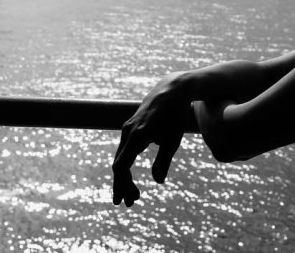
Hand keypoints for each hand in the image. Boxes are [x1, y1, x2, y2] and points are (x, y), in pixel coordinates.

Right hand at [112, 73, 192, 205]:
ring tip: (135, 195)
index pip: (122, 165)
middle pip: (119, 165)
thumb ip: (164, 161)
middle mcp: (128, 132)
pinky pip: (124, 151)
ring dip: (125, 178)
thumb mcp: (173, 140)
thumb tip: (158, 181)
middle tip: (131, 204)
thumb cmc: (174, 115)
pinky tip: (131, 177)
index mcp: (138, 136)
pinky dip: (126, 166)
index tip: (126, 200)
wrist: (170, 90)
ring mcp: (127, 129)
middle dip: (123, 186)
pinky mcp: (130, 128)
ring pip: (120, 158)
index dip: (122, 184)